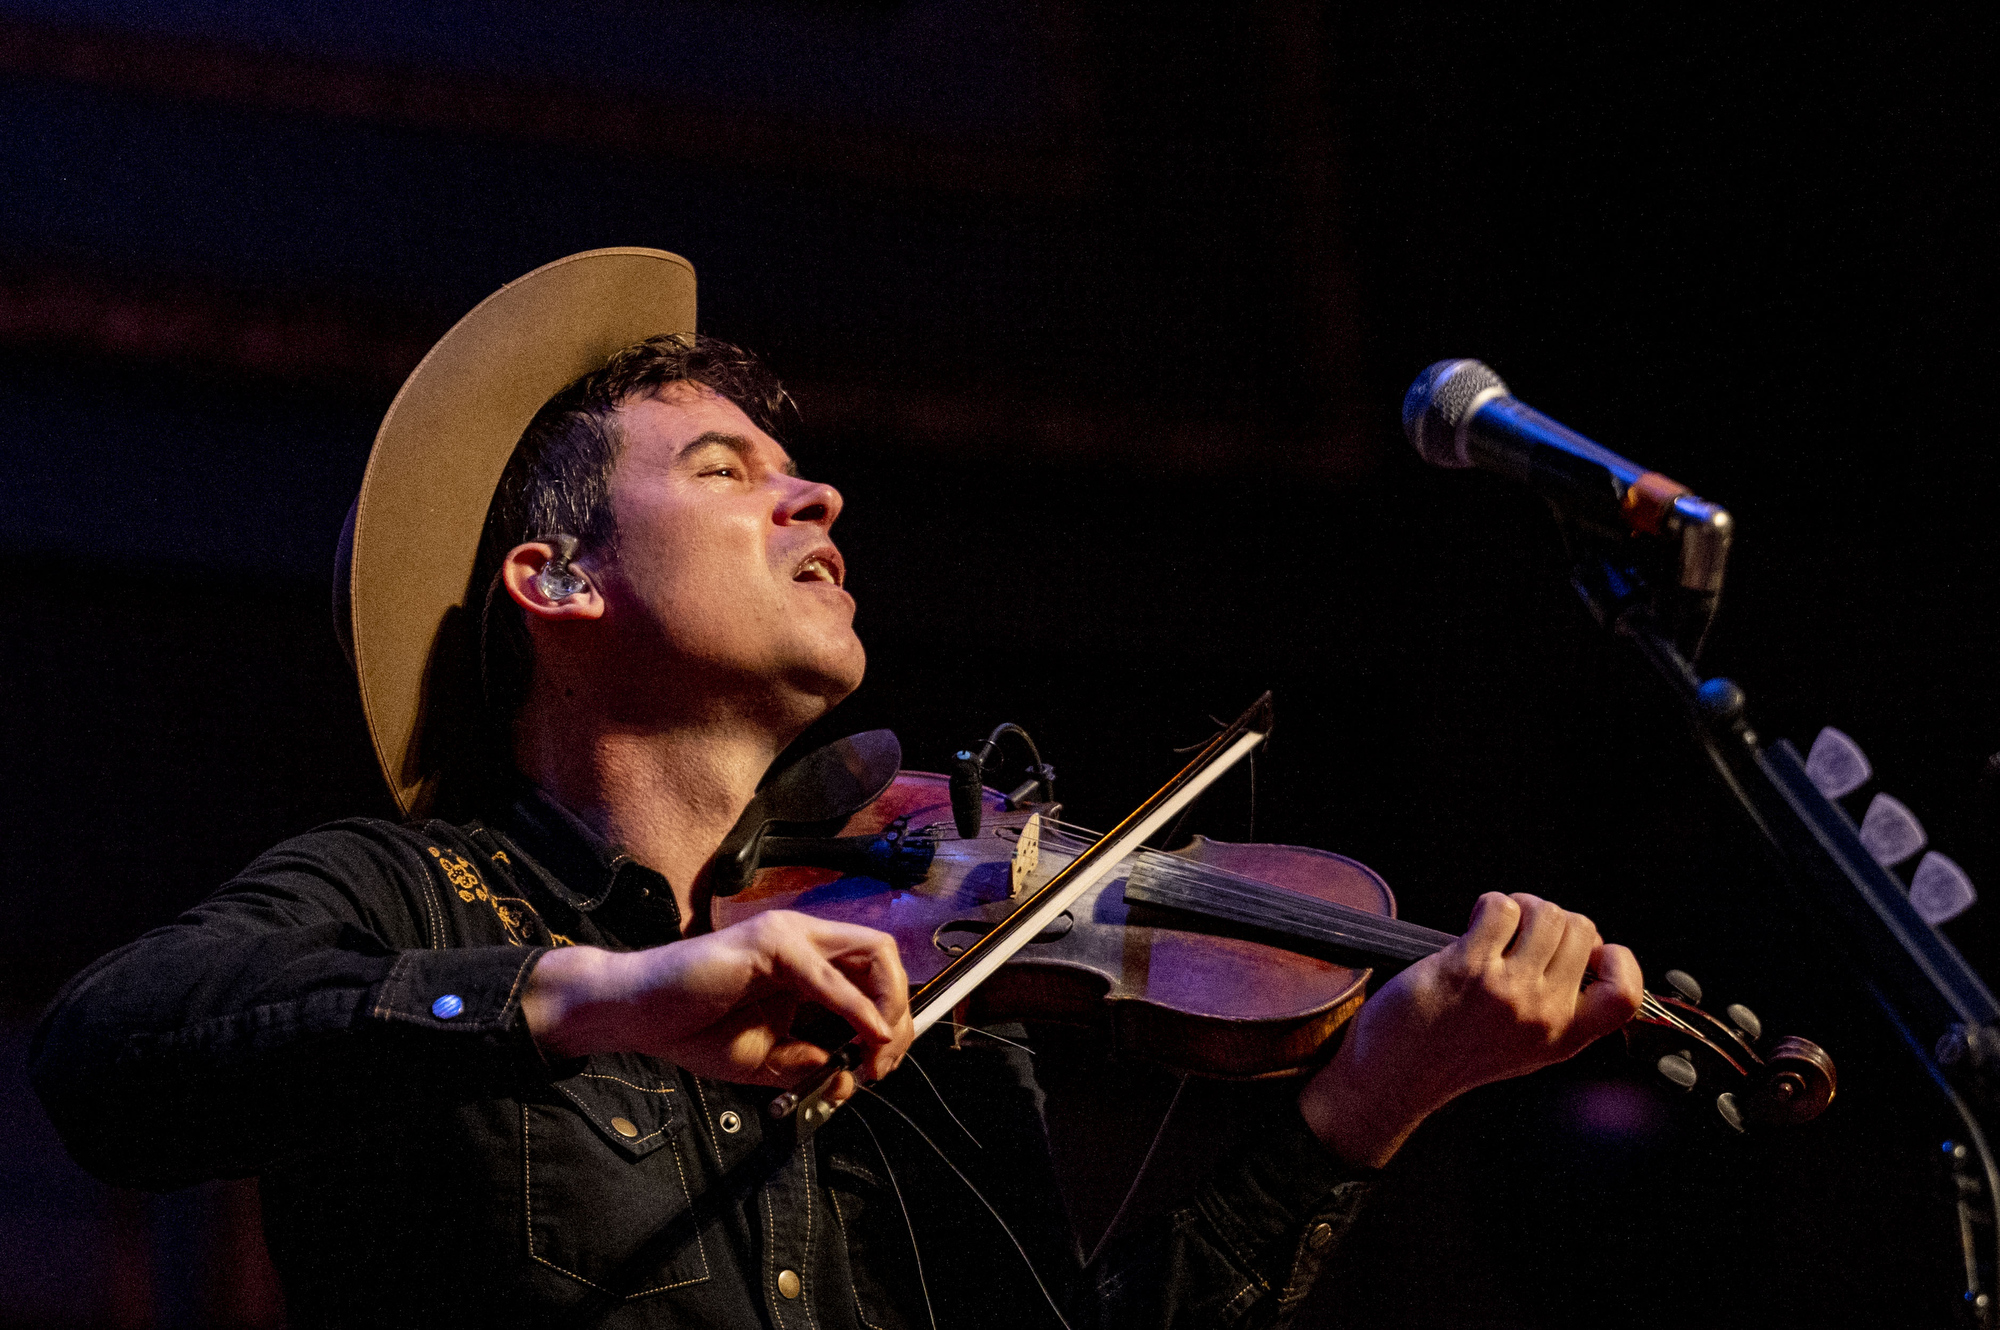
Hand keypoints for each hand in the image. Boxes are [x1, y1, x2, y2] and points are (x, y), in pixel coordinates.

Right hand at [520, 910, 915, 1104]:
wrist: (638, 1016)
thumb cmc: (694, 1028)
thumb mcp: (768, 1059)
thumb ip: (810, 1063)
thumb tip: (850, 1077)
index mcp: (809, 962)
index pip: (876, 974)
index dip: (894, 1019)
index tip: (881, 1066)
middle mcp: (806, 939)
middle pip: (885, 957)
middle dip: (901, 1012)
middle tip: (885, 1062)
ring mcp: (789, 935)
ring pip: (872, 952)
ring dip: (888, 1006)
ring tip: (877, 1051)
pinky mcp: (768, 943)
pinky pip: (826, 974)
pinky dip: (856, 1006)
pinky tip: (866, 1034)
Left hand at [1298, 891, 1642, 1167]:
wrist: (1396, 1076)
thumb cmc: (1456, 1051)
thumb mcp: (1526, 1046)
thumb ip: (1558, 1008)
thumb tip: (1583, 946)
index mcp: (1564, 1038)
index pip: (1627, 995)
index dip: (1618, 959)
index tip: (1592, 951)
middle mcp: (1542, 1015)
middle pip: (1581, 930)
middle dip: (1554, 917)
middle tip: (1524, 930)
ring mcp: (1506, 991)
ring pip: (1544, 912)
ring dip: (1521, 906)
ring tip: (1498, 924)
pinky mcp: (1467, 969)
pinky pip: (1499, 908)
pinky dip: (1489, 905)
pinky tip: (1474, 923)